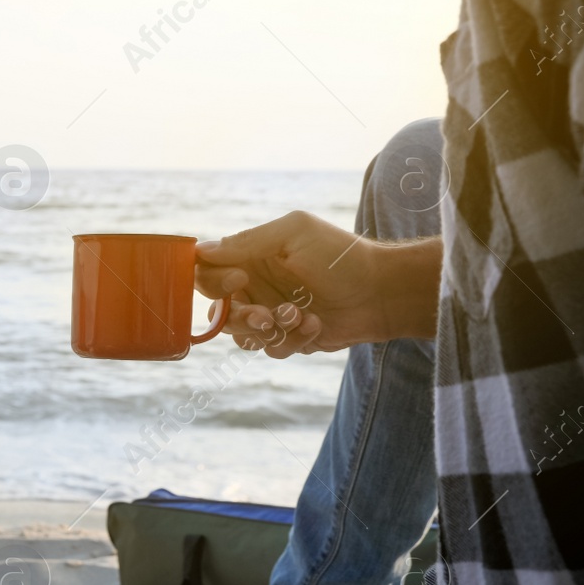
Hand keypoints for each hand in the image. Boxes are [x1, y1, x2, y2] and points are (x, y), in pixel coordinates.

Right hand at [195, 211, 438, 357]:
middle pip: (217, 312)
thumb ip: (247, 241)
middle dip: (239, 317)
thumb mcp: (294, 234)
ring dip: (269, 329)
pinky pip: (272, 349)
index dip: (213, 282)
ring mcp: (270, 314)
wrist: (382, 292)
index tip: (239, 280)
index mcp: (249, 258)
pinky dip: (294, 339)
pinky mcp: (287, 338)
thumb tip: (200, 251)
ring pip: (241, 336)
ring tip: (299, 316)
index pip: (205, 272)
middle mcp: (254, 287)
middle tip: (264, 315)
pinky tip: (315, 324)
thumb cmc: (341, 256)